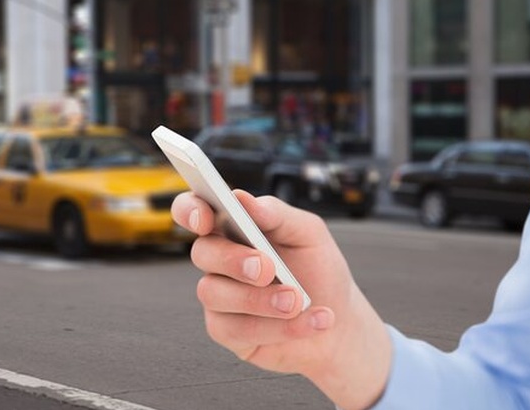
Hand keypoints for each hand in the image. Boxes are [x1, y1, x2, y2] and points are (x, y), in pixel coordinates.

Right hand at [172, 190, 391, 409]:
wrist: (340, 323)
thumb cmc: (318, 272)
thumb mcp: (309, 234)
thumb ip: (276, 214)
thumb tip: (242, 198)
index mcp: (233, 227)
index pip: (193, 210)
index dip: (189, 210)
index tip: (204, 219)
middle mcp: (220, 260)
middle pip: (201, 252)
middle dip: (233, 260)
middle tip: (268, 269)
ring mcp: (220, 297)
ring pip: (213, 293)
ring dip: (259, 299)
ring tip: (298, 301)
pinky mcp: (227, 331)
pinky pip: (234, 329)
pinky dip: (278, 327)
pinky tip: (310, 321)